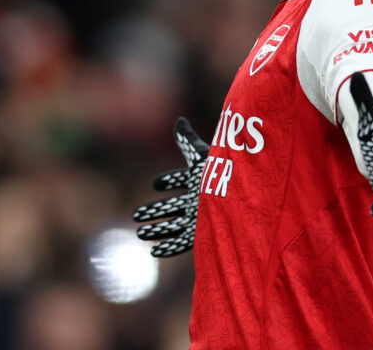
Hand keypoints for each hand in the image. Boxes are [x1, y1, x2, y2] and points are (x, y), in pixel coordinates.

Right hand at [133, 117, 208, 256]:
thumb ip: (187, 139)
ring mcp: (199, 217)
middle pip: (172, 206)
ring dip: (156, 230)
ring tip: (140, 233)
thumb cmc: (220, 172)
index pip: (180, 180)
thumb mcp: (200, 155)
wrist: (235, 192)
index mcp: (197, 181)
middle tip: (136, 214)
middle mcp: (197, 199)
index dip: (169, 181)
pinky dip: (168, 247)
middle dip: (154, 210)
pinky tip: (155, 251)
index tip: (156, 184)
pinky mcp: (202, 232)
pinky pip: (182, 242)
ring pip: (174, 225)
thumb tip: (179, 120)